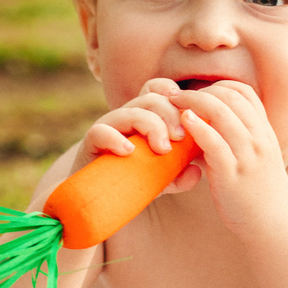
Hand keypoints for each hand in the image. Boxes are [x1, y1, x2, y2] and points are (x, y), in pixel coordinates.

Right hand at [72, 79, 189, 173]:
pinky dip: (116, 139)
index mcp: (143, 116)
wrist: (96, 198)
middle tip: (180, 138)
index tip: (189, 114)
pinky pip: (101, 132)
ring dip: (152, 127)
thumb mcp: (160, 179)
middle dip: (170, 115)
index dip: (173, 93)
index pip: (157, 90)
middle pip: (150, 99)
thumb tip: (196, 172)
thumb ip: (178, 175)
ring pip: (131, 112)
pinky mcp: (91, 143)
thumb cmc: (131, 181)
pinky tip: (129, 152)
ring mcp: (108, 127)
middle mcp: (126, 116)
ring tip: (163, 149)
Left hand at [170, 81, 287, 237]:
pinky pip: (213, 141)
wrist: (275, 224)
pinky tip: (183, 122)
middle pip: (230, 97)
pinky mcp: (232, 174)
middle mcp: (259, 138)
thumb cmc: (259, 192)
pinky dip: (196, 126)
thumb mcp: (257, 158)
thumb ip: (239, 139)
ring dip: (193, 102)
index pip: (243, 92)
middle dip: (199, 91)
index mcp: (265, 132)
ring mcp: (247, 155)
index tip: (197, 93)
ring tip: (173, 105)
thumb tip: (208, 126)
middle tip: (175, 95)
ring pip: (220, 113)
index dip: (218, 86)